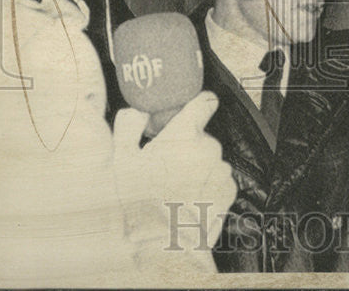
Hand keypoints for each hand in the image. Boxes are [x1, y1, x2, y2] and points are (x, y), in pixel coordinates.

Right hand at [113, 92, 235, 248]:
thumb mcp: (119, 159)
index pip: (205, 102)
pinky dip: (207, 187)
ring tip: (173, 190)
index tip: (193, 111)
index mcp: (185, 134)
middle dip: (187, 148)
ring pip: (210, 161)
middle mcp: (209, 149)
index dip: (198, 105)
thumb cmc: (136, 203)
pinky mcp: (228, 192)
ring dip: (197, 169)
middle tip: (164, 167)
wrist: (158, 246)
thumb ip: (128, 126)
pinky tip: (187, 201)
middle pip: (202, 138)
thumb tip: (138, 112)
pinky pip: (219, 181)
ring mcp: (221, 171)